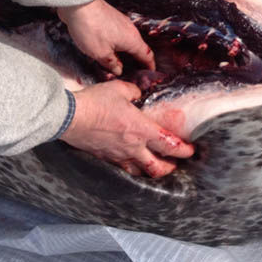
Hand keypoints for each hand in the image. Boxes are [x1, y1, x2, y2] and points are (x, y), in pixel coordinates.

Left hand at [57, 0, 154, 76]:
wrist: (79, 4)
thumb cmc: (90, 29)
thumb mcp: (100, 53)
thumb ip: (112, 64)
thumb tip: (119, 70)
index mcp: (132, 40)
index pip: (147, 56)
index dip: (150, 67)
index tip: (151, 74)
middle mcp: (130, 30)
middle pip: (139, 48)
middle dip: (138, 61)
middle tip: (133, 73)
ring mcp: (122, 22)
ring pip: (128, 41)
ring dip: (126, 52)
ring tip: (119, 63)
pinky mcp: (112, 19)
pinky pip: (120, 34)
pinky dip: (118, 44)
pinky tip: (109, 49)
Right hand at [59, 79, 193, 176]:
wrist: (70, 117)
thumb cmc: (96, 102)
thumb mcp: (119, 89)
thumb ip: (134, 92)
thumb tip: (138, 94)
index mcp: (141, 129)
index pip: (169, 144)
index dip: (184, 150)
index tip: (191, 150)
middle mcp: (132, 147)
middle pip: (157, 166)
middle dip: (170, 167)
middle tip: (176, 163)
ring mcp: (118, 155)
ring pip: (140, 171)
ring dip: (151, 170)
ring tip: (156, 166)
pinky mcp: (105, 158)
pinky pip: (123, 167)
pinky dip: (132, 168)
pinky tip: (132, 163)